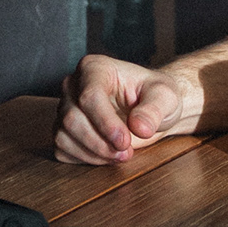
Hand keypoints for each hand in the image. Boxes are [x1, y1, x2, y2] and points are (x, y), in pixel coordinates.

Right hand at [54, 51, 201, 163]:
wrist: (150, 109)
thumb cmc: (155, 96)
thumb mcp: (165, 97)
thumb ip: (154, 110)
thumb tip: (139, 127)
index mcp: (95, 67)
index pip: (89, 96)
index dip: (105, 123)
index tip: (125, 141)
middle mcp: (74, 85)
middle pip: (72, 119)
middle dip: (100, 143)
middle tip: (126, 152)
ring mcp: (65, 107)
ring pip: (63, 136)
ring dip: (93, 153)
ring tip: (120, 155)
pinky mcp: (63, 129)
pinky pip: (63, 150)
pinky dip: (84, 159)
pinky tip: (106, 156)